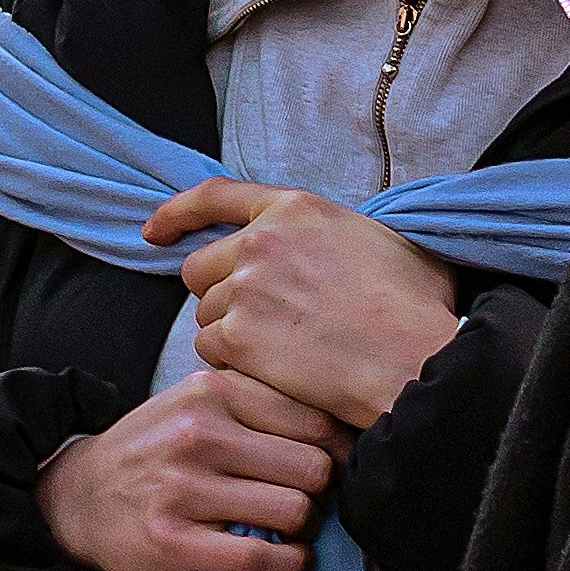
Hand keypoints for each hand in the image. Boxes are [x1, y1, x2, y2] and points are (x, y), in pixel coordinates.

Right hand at [40, 364, 337, 570]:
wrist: (77, 497)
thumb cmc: (154, 451)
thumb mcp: (194, 404)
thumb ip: (255, 403)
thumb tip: (342, 428)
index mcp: (209, 392)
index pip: (313, 420)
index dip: (338, 451)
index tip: (335, 469)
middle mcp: (196, 434)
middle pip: (313, 468)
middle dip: (324, 493)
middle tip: (312, 503)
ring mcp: (182, 487)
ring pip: (294, 512)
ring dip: (306, 531)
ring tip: (294, 532)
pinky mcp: (173, 540)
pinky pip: (260, 558)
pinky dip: (289, 566)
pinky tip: (286, 561)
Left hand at [149, 182, 462, 432]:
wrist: (416, 361)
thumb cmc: (416, 309)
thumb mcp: (385, 242)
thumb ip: (340, 231)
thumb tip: (337, 240)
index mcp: (295, 209)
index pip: (214, 197)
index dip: (176, 214)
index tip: (153, 231)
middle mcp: (261, 242)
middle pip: (200, 269)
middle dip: (220, 295)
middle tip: (263, 323)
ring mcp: (246, 288)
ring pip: (206, 315)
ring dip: (232, 334)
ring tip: (283, 352)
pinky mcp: (239, 336)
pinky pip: (211, 351)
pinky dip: (234, 365)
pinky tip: (273, 373)